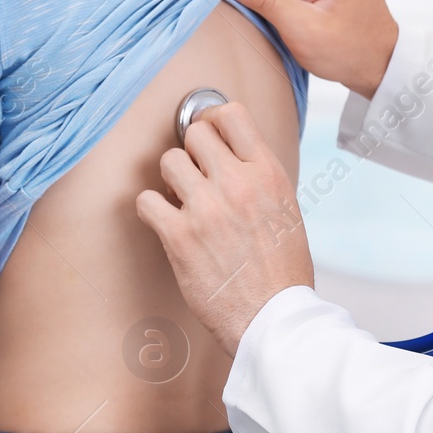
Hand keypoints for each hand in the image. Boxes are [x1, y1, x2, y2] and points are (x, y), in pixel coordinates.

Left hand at [135, 101, 312, 355]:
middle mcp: (237, 183)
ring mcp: (206, 208)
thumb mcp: (286, 209)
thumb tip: (231, 154)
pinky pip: (146, 200)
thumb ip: (259, 177)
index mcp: (268, 174)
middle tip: (194, 178)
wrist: (274, 317)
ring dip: (170, 182)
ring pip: (167, 162)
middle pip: (193, 134)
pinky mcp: (180, 235)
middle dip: (190, 153)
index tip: (207, 138)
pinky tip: (166, 224)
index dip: (212, 122)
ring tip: (182, 204)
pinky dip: (151, 211)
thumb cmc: (282, 270)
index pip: (231, 115)